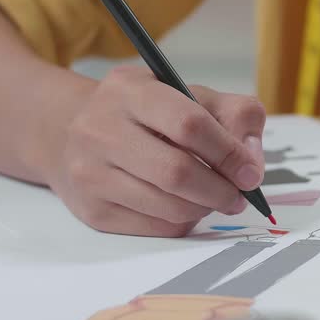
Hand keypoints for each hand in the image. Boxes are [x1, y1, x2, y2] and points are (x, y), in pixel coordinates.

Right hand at [44, 66, 266, 236]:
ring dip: (205, 208)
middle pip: (178, 172)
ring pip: (169, 207)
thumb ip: (233, 114)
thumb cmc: (143, 114)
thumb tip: (253, 162)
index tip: (250, 172)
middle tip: (239, 196)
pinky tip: (184, 206)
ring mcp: (91, 173)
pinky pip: (156, 228)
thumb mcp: (185, 93)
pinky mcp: (92, 211)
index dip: (228, 152)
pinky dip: (183, 222)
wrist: (67, 132)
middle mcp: (100, 130)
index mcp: (129, 91)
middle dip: (221, 190)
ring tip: (213, 198)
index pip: (189, 124)